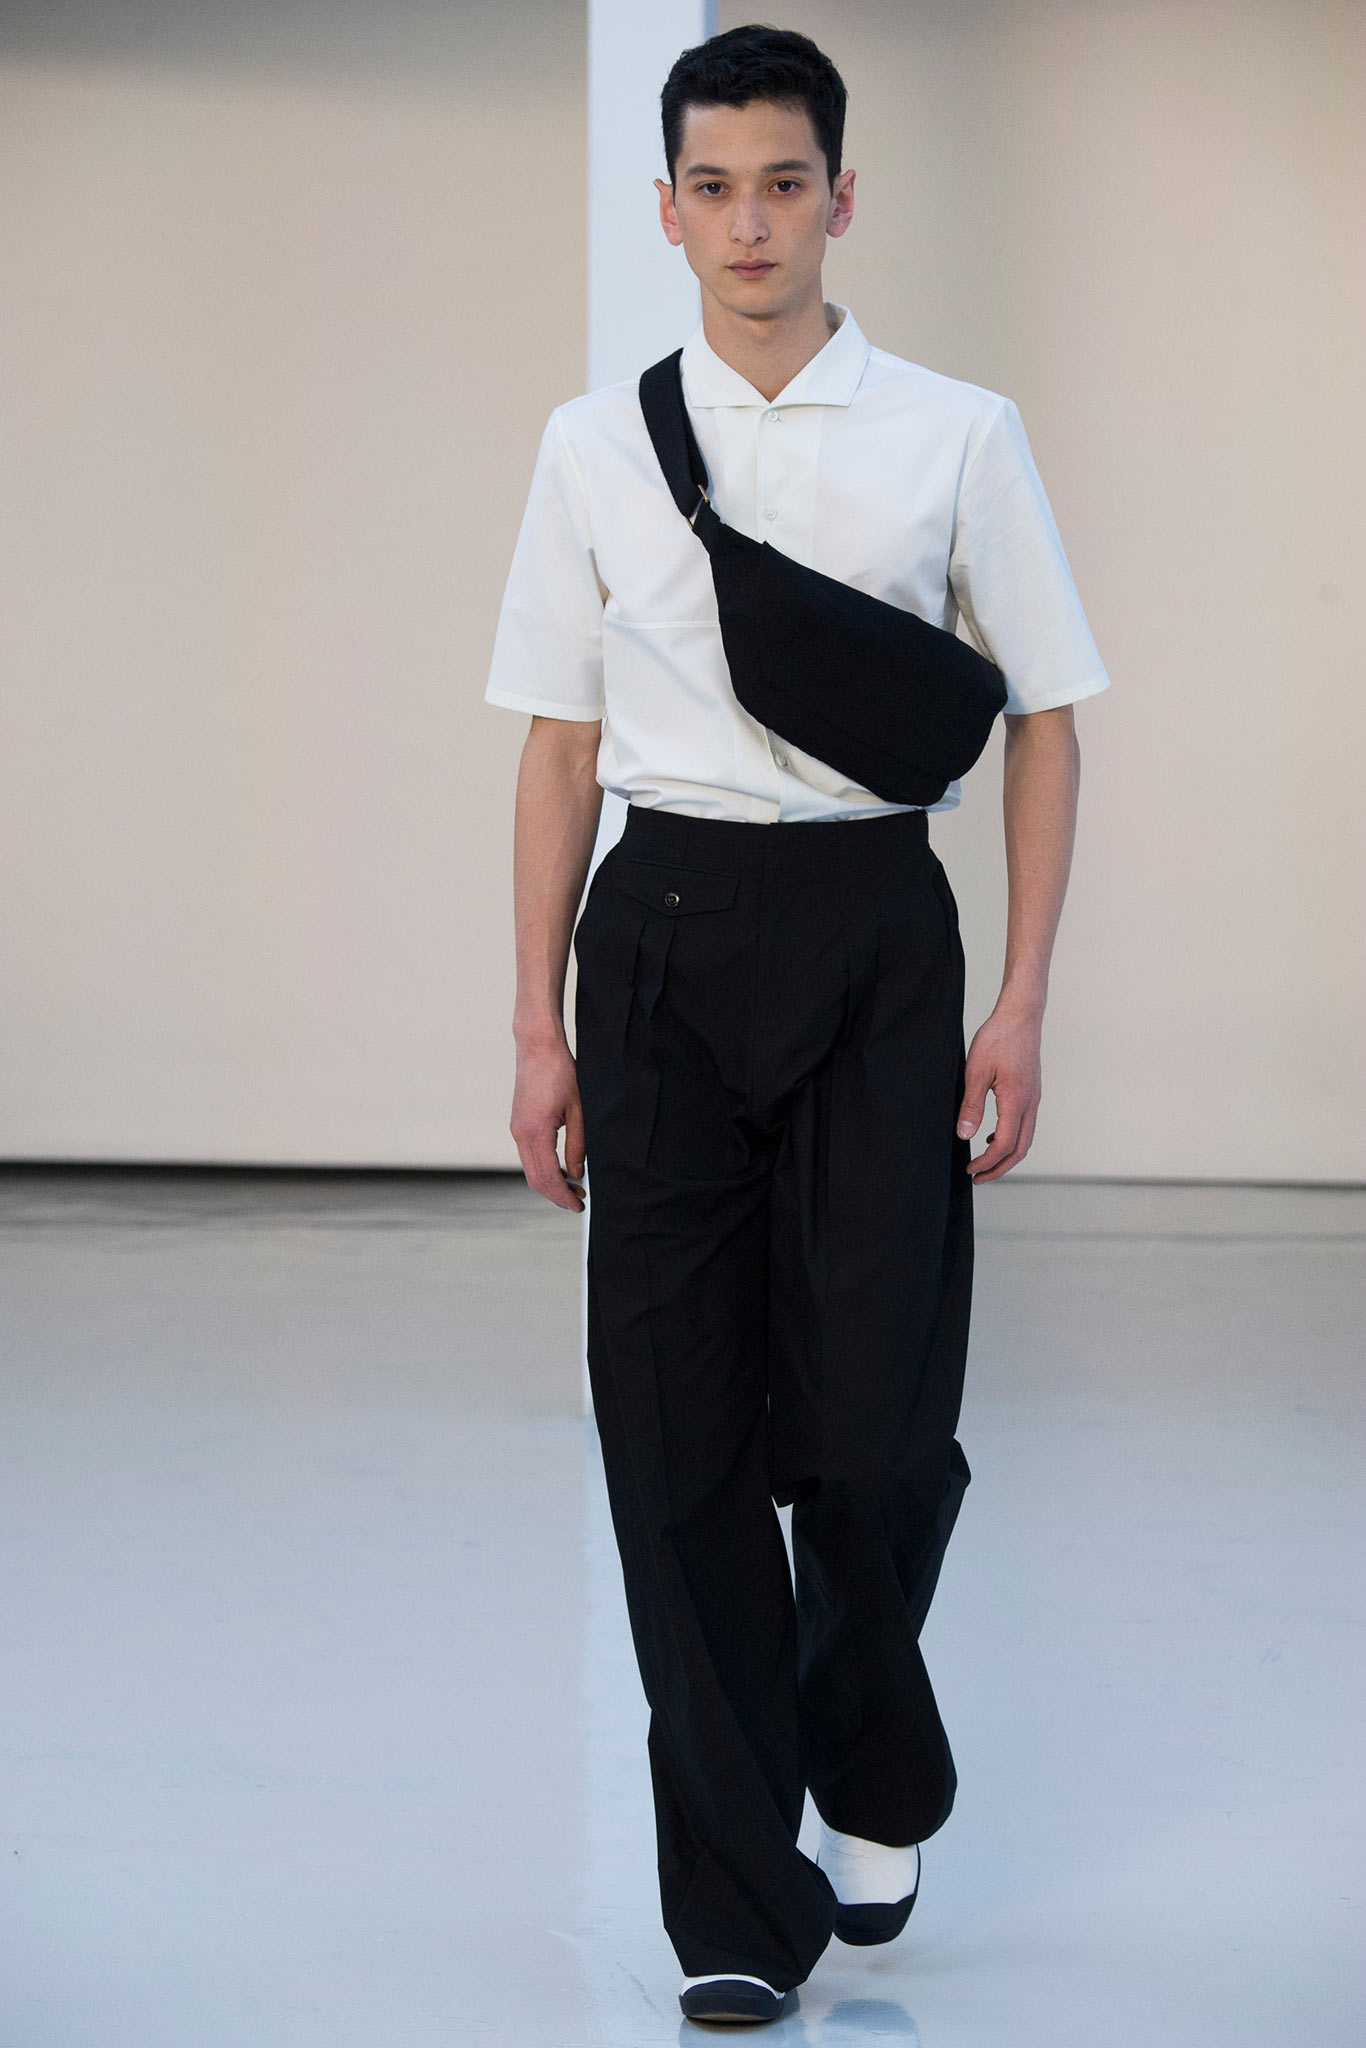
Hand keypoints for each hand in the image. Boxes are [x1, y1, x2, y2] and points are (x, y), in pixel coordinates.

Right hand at [510, 1039, 586, 1211]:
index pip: (548, 1177)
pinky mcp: (518, 1124)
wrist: (537, 1047)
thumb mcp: (579, 1110)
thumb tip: (576, 1173)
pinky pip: (528, 1156)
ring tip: (573, 1187)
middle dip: (556, 1195)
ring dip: (549, 1183)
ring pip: (529, 1169)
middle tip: (579, 1201)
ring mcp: (516, 1129)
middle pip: (534, 1179)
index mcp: (536, 1132)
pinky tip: (560, 1168)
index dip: (564, 1195)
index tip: (579, 1204)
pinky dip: (543, 1169)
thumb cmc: (560, 1072)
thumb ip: (578, 1145)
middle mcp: (521, 1134)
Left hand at [956, 1001, 1041, 1182]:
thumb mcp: (975, 1071)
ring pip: (1025, 1139)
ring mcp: (1034, 1098)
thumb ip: (971, 1106)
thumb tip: (965, 1135)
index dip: (987, 1162)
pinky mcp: (1032, 1092)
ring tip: (984, 1161)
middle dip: (999, 1168)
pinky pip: (1025, 1124)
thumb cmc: (998, 1038)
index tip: (970, 1169)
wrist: (1021, 1016)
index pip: (1005, 1145)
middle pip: (1020, 1149)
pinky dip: (1011, 1138)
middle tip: (978, 1177)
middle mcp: (1031, 1103)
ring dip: (1006, 1155)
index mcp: (1016, 1101)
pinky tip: (993, 1135)